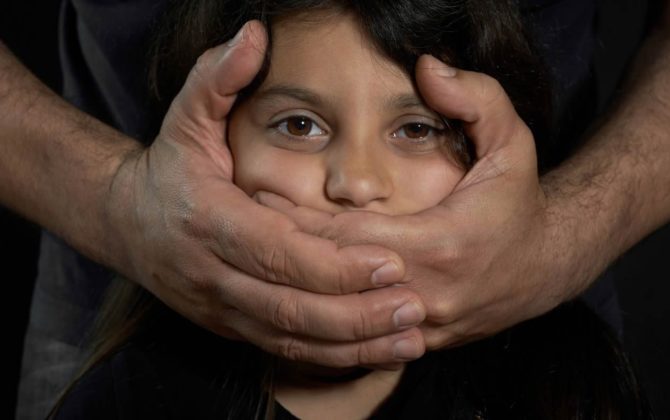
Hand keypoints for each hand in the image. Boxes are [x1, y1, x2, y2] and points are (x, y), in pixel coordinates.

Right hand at [105, 21, 426, 365]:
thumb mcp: (184, 118)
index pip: (277, 252)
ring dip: (354, 344)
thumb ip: (218, 76)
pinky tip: (373, 351)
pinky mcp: (232, 326)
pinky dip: (331, 357)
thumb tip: (254, 34)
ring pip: (292, 338)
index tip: (390, 262)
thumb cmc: (167, 170)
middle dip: (357, 313)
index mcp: (210, 221)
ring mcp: (223, 308)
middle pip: (291, 307)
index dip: (334, 264)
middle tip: (414, 308)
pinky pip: (285, 350)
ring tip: (407, 339)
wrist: (125, 225)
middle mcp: (215, 274)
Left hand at [260, 55, 571, 349]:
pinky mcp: (419, 339)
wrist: (544, 267)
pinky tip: (296, 288)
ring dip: (299, 285)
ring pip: (343, 312)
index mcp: (444, 245)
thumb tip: (428, 68)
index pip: (349, 237)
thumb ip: (475, 98)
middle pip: (336, 277)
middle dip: (286, 252)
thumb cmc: (518, 203)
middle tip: (241, 226)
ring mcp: (422, 324)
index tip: (258, 198)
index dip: (299, 220)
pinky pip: (360, 332)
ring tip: (257, 257)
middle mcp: (429, 294)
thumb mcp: (513, 141)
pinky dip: (326, 309)